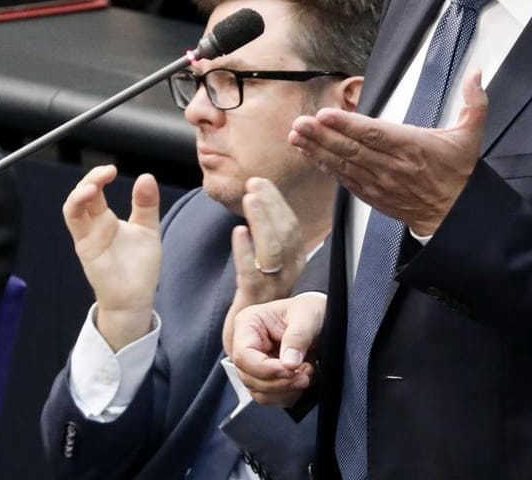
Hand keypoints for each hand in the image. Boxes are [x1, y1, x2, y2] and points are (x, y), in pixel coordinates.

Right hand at [62, 166, 161, 350]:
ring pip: (72, 208)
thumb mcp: (147, 228)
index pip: (95, 191)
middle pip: (82, 195)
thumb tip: (145, 176)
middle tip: (107, 170)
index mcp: (105, 220)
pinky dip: (77, 205)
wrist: (136, 298)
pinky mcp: (86, 248)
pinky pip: (74, 223)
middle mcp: (93, 226)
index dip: (99, 177)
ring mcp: (87, 237)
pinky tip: (89, 195)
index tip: (112, 169)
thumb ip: (146, 204)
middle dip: (91, 178)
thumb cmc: (139, 268)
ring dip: (80, 191)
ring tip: (95, 184)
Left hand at [221, 178, 309, 355]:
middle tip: (254, 184)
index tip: (261, 181)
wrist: (252, 349)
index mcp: (294, 263)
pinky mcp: (255, 303)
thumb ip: (267, 238)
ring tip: (249, 198)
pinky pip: (252, 275)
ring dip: (261, 221)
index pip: (291, 226)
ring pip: (272, 251)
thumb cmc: (257, 302)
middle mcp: (289, 274)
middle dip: (271, 205)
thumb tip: (258, 199)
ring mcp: (273, 290)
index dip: (277, 202)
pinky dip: (245, 252)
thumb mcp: (268, 268)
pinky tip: (237, 232)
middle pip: (285, 234)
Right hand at [229, 292, 323, 407]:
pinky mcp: (264, 377)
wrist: (320, 319)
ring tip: (307, 373)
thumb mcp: (308, 316)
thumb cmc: (310, 310)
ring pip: (258, 391)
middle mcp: (245, 345)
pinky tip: (303, 379)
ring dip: (285, 390)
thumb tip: (289, 364)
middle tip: (305, 374)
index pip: (244, 355)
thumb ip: (297, 338)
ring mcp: (253, 363)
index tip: (292, 370)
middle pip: (249, 377)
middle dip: (279, 382)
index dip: (266, 369)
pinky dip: (288, 394)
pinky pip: (269, 397)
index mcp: (248, 324)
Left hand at [289, 72, 486, 237]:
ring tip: (297, 136)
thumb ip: (474, 103)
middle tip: (301, 123)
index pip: (375, 135)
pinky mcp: (374, 195)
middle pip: (352, 149)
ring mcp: (380, 183)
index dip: (348, 125)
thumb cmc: (458, 174)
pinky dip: (328, 168)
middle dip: (323, 136)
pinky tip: (312, 156)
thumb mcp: (471, 136)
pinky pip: (346, 181)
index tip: (326, 115)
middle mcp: (393, 166)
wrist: (454, 215)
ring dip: (319, 150)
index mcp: (413, 148)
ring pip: (344, 165)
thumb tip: (477, 75)